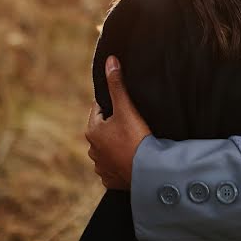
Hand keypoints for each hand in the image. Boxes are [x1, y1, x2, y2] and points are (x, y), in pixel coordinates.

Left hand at [85, 56, 151, 189]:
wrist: (148, 171)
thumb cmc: (135, 138)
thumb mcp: (126, 108)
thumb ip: (117, 84)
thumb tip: (110, 60)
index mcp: (92, 131)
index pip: (99, 109)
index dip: (113, 105)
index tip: (126, 107)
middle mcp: (92, 150)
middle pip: (104, 130)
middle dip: (115, 126)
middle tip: (134, 124)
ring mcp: (101, 166)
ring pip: (108, 150)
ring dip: (117, 146)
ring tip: (135, 143)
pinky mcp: (111, 180)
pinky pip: (114, 168)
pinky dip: (121, 163)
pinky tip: (133, 160)